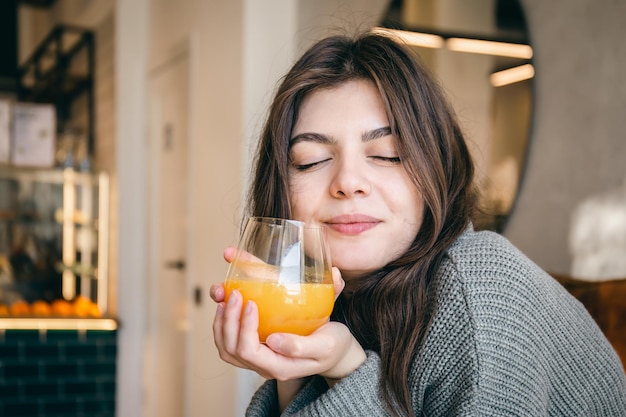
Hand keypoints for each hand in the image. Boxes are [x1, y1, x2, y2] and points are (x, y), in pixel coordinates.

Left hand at [210, 247, 364, 382]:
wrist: (336, 351)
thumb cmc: (333, 345)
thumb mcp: (325, 345)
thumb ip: (301, 346)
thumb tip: (273, 341)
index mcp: (280, 367)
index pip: (250, 351)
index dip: (245, 327)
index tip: (251, 302)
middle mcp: (265, 367)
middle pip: (232, 350)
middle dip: (229, 320)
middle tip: (235, 294)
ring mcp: (259, 360)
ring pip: (226, 348)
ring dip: (221, 323)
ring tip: (224, 299)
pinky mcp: (257, 350)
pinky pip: (230, 342)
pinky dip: (223, 324)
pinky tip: (226, 305)